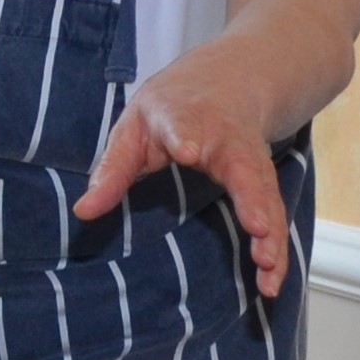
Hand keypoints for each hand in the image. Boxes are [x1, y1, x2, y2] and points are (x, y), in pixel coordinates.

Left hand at [72, 40, 298, 296]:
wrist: (228, 80)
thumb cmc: (170, 108)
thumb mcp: (134, 127)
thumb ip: (113, 169)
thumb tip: (83, 212)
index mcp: (185, 119)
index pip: (184, 127)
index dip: (185, 137)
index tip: (188, 151)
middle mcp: (227, 139)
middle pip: (244, 168)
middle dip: (252, 198)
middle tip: (258, 226)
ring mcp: (252, 161)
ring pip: (266, 196)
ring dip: (270, 233)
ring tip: (267, 265)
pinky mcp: (264, 183)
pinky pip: (273, 214)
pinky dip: (276, 246)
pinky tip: (271, 279)